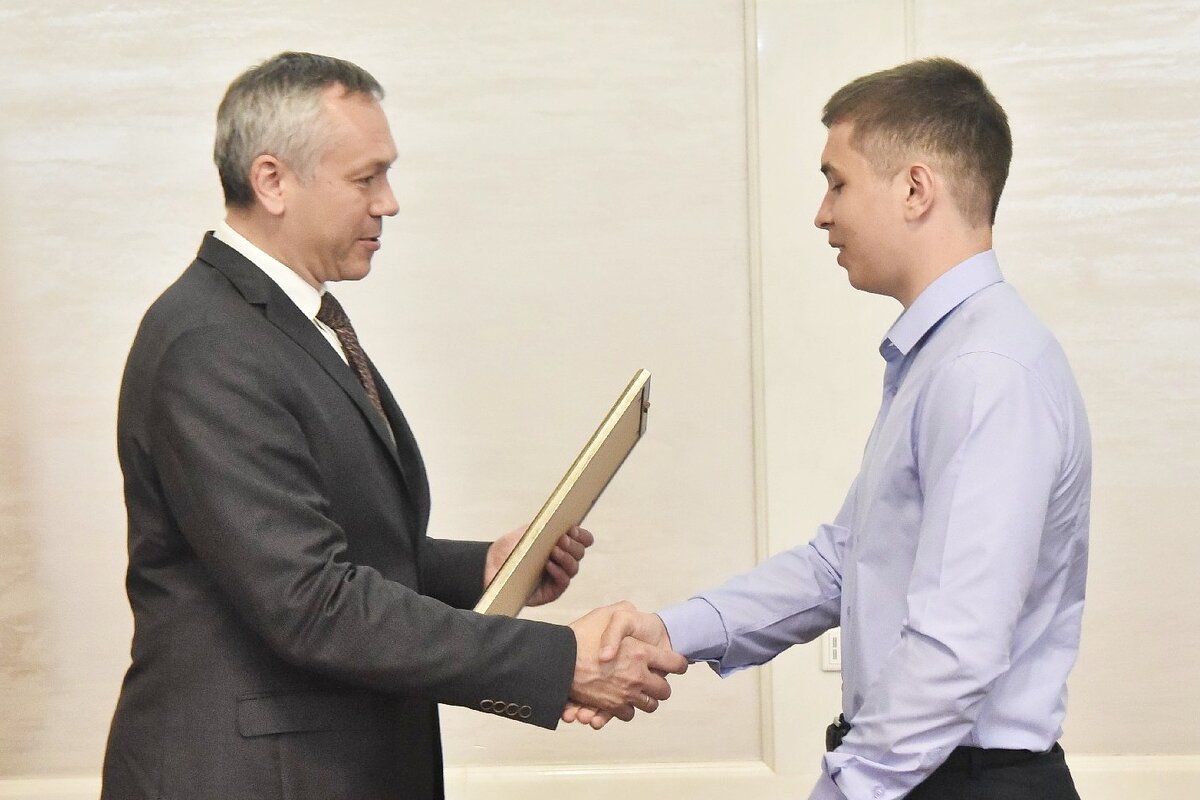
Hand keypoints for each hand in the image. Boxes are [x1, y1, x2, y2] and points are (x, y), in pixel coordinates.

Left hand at [485, 525, 593, 606]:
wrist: (491, 564)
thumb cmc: (510, 548)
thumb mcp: (528, 531)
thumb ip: (546, 525)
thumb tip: (562, 521)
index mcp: (562, 544)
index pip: (583, 540)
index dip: (582, 535)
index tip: (573, 530)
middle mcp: (563, 561)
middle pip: (580, 553)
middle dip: (573, 545)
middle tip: (562, 539)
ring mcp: (557, 577)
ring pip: (573, 568)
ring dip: (566, 558)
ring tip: (554, 551)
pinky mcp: (550, 593)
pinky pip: (562, 583)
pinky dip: (558, 573)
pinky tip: (549, 565)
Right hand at [567, 601, 686, 724]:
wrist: (558, 660)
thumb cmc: (582, 634)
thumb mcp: (608, 613)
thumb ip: (625, 611)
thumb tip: (635, 612)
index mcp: (642, 653)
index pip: (676, 663)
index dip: (678, 663)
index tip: (675, 663)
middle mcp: (638, 676)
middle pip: (664, 690)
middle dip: (660, 686)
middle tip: (652, 679)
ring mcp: (626, 694)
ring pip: (650, 705)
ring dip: (645, 699)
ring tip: (637, 691)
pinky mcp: (612, 707)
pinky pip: (629, 714)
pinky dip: (626, 709)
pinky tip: (620, 699)